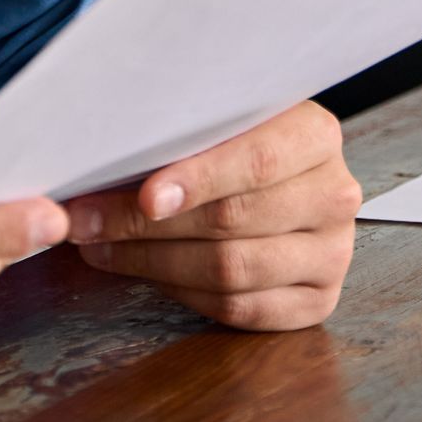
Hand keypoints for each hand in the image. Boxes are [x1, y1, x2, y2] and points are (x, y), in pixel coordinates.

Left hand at [64, 101, 360, 330]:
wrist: (282, 173)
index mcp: (316, 136)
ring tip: (99, 247)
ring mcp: (333, 254)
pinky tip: (143, 272)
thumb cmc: (231, 136)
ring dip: (152, 263)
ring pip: (232, 271)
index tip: (145, 197)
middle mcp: (334, 196)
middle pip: (235, 220)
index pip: (258, 161)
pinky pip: (242, 309)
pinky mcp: (318, 300)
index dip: (199, 180)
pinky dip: (183, 293)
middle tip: (86, 221)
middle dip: (147, 225)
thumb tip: (102, 150)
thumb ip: (180, 127)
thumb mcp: (218, 113)